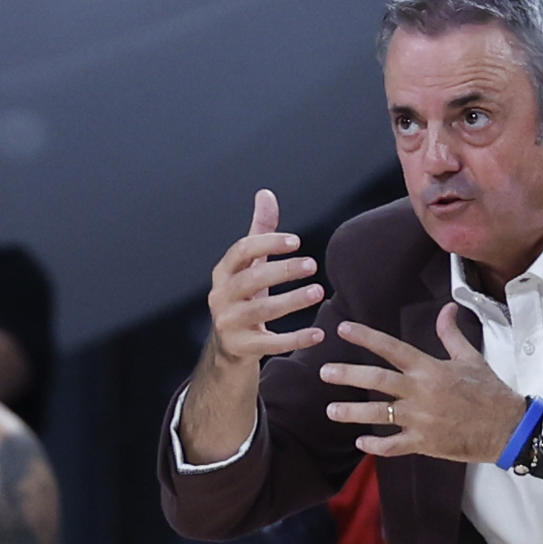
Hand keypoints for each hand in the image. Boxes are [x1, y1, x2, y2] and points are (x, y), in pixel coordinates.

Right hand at [207, 189, 324, 363]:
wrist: (228, 350)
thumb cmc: (243, 300)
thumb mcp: (248, 268)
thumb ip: (259, 232)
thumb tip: (266, 193)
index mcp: (223, 273)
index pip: (242, 251)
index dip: (267, 244)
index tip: (297, 241)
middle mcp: (221, 297)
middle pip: (251, 279)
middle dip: (282, 270)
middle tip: (312, 264)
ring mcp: (228, 324)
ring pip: (261, 310)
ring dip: (292, 301)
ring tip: (319, 292)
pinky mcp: (241, 348)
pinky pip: (270, 344)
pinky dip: (296, 339)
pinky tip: (319, 334)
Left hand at [319, 303, 524, 462]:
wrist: (508, 427)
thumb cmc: (490, 392)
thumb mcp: (471, 359)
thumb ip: (451, 334)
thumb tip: (447, 308)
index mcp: (430, 369)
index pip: (392, 348)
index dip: (366, 337)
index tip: (343, 329)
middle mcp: (421, 392)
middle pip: (377, 380)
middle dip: (347, 375)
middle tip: (324, 372)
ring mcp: (421, 419)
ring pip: (378, 414)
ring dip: (352, 412)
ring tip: (331, 410)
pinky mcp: (425, 443)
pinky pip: (393, 446)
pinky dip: (375, 446)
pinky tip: (361, 442)